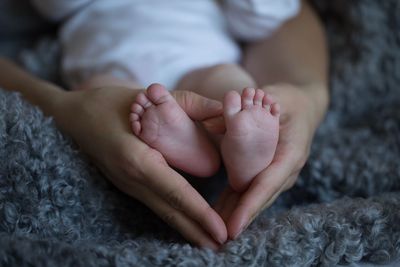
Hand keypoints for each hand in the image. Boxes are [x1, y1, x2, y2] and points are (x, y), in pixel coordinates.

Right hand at [52, 86, 226, 247]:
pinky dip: (174, 216)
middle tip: (224, 246)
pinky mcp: (128, 184)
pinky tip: (186, 223)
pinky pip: (155, 204)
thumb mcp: (148, 95)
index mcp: (137, 158)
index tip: (221, 231)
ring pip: (162, 211)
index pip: (175, 192)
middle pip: (170, 211)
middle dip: (197, 231)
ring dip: (187, 229)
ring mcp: (127, 185)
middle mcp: (132, 179)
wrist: (71, 116)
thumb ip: (189, 103)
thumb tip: (224, 111)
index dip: (199, 213)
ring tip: (210, 242)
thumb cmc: (109, 103)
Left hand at [213, 83, 327, 238]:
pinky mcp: (268, 172)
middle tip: (218, 236)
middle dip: (240, 217)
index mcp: (291, 153)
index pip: (267, 184)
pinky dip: (237, 202)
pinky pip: (252, 189)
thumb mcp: (272, 97)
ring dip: (236, 214)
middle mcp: (286, 169)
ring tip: (215, 231)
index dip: (249, 206)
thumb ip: (246, 111)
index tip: (233, 227)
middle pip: (260, 198)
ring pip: (255, 198)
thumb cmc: (289, 99)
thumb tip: (210, 125)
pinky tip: (220, 212)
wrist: (303, 105)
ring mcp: (278, 173)